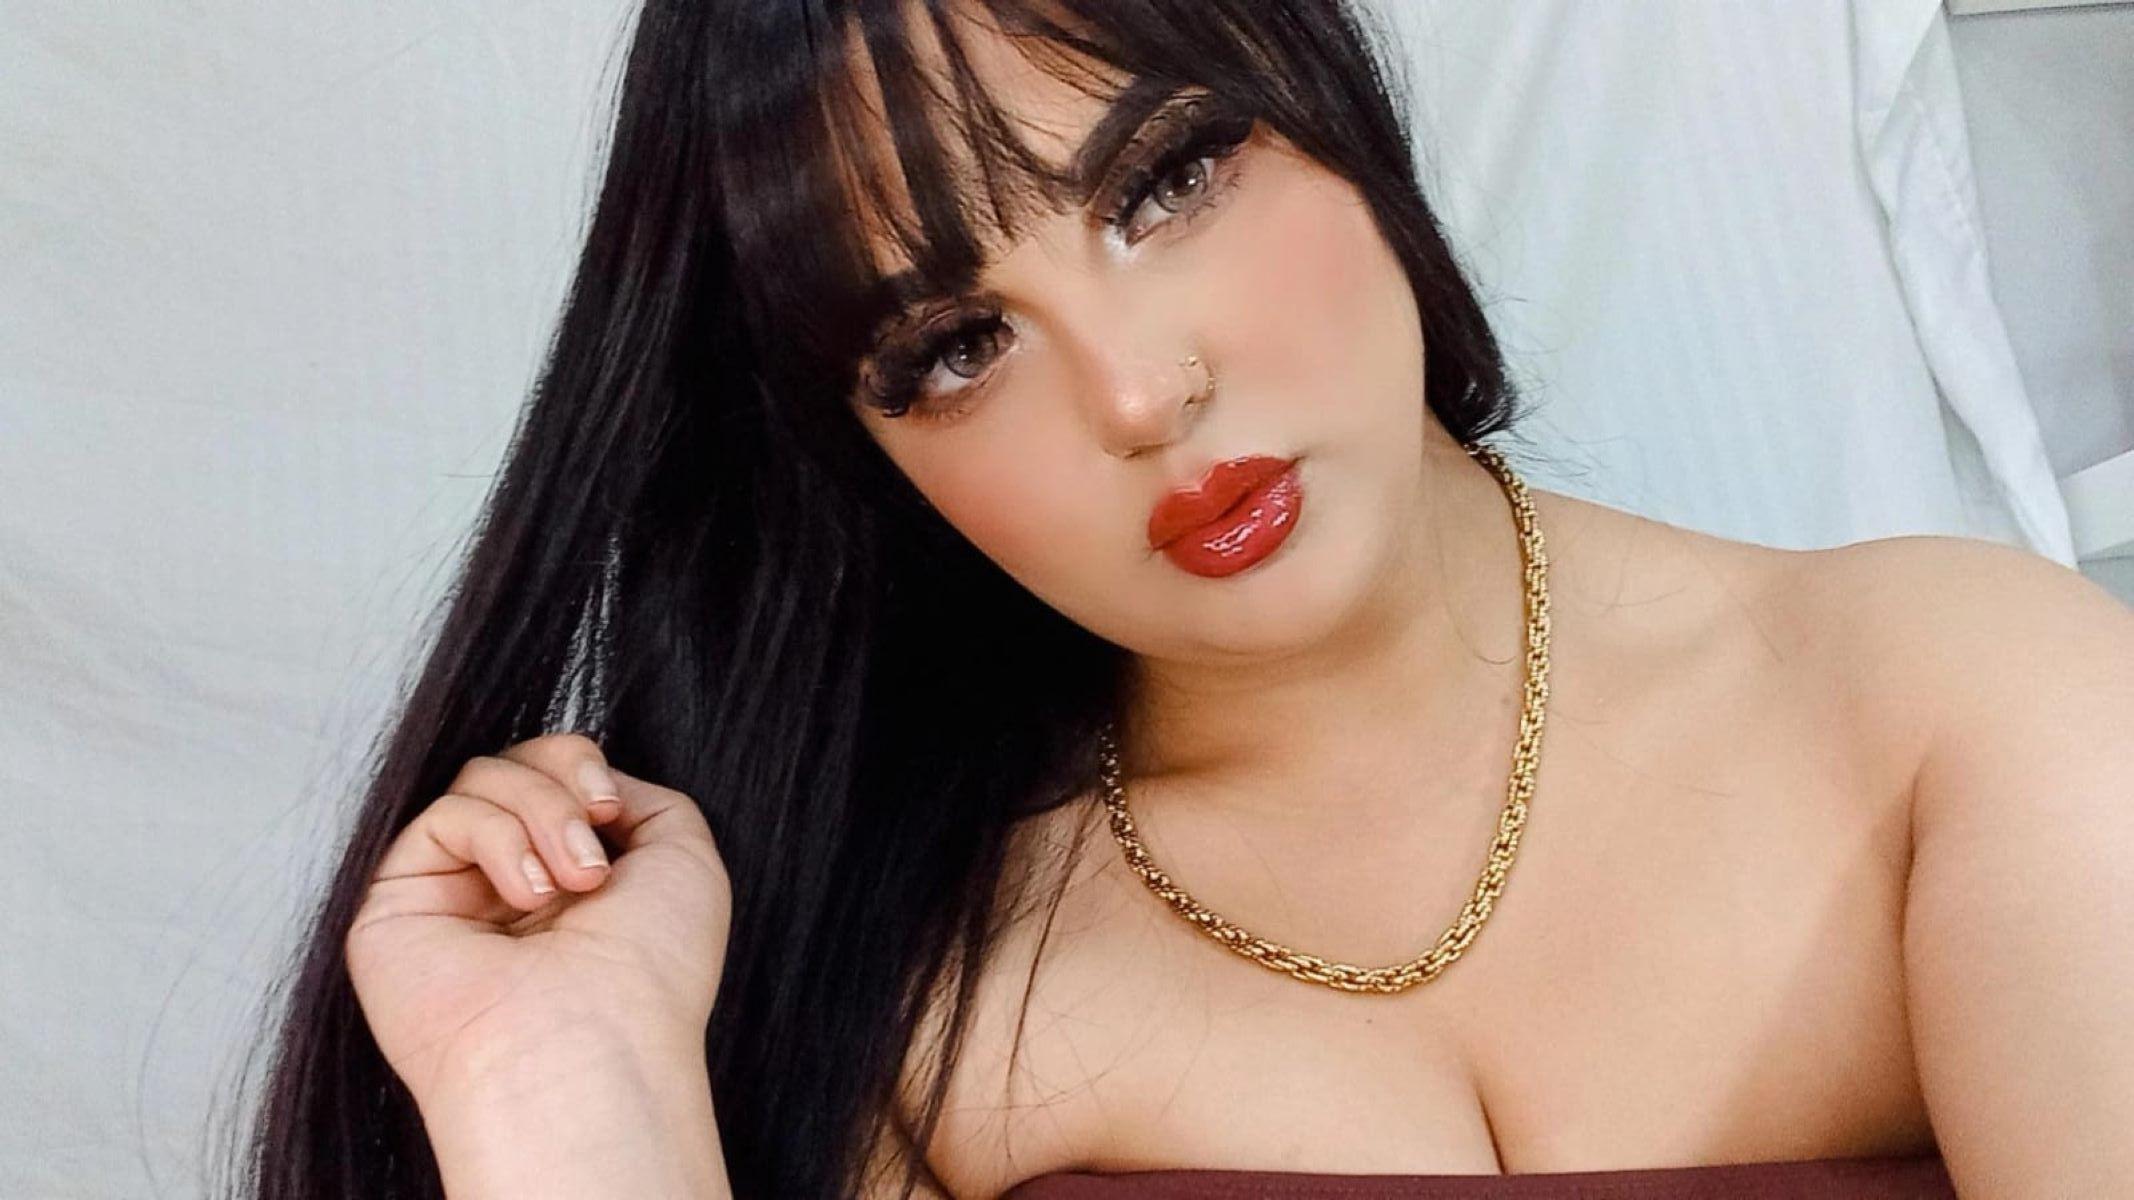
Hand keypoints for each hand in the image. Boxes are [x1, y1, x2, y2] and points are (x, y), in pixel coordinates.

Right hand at [345, 733, 732, 1108]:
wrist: (597, 1044)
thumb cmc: (652, 970)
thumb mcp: (686, 859)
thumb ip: (646, 801)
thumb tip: (591, 782)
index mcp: (572, 876)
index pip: (556, 775)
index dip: (582, 767)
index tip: (612, 810)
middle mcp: (509, 884)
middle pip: (515, 764)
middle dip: (562, 783)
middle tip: (592, 857)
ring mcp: (452, 894)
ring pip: (479, 779)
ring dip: (540, 812)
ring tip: (569, 885)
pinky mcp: (398, 906)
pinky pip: (442, 817)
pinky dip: (495, 837)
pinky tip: (525, 895)